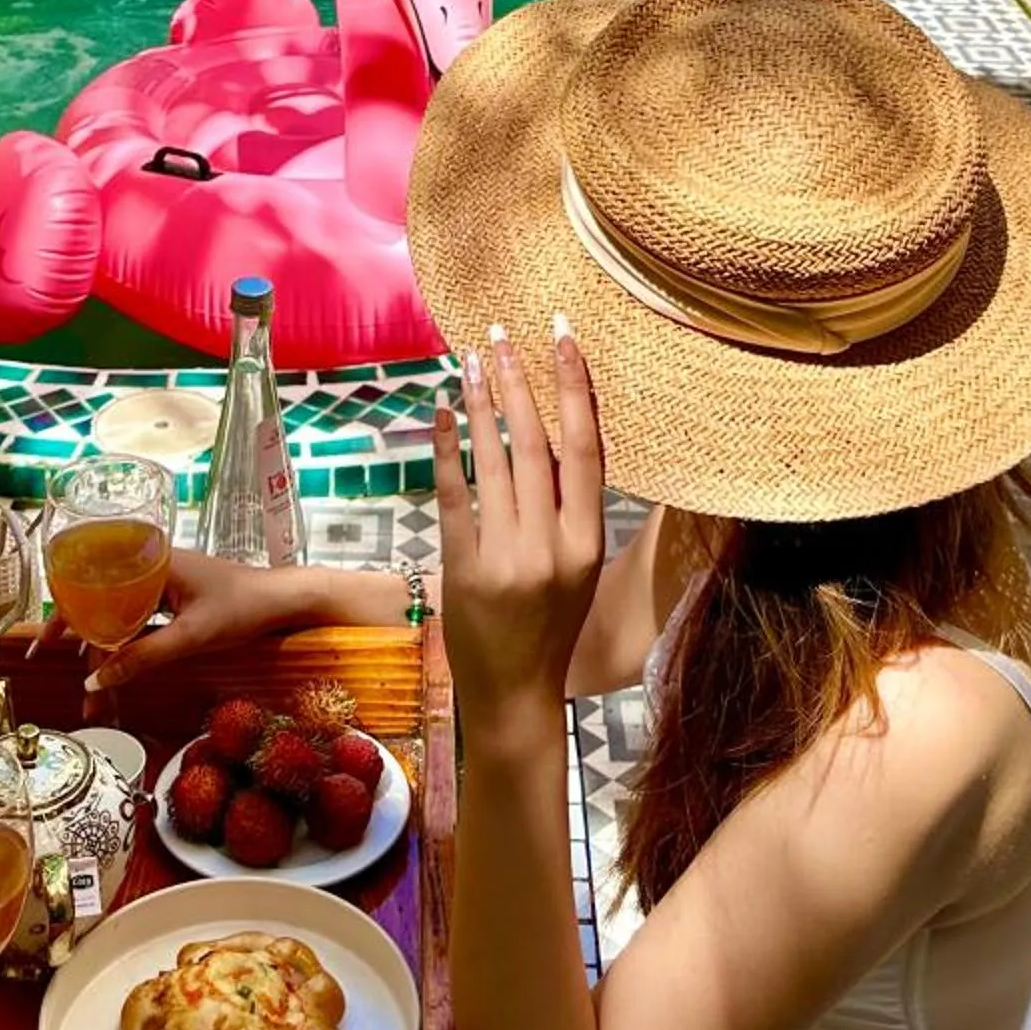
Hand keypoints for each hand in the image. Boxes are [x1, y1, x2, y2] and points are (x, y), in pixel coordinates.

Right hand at [42, 546, 288, 702]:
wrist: (285, 600)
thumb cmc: (244, 607)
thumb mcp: (191, 636)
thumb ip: (143, 657)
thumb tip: (96, 682)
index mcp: (151, 562)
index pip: (92, 585)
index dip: (64, 615)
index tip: (44, 646)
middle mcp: (151, 567)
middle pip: (103, 606)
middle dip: (85, 649)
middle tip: (75, 689)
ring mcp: (162, 583)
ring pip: (120, 619)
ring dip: (107, 655)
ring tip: (98, 697)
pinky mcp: (174, 599)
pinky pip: (138, 622)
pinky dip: (126, 648)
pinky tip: (117, 672)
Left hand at [435, 325, 605, 747]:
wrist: (516, 695)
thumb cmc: (551, 624)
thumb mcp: (579, 566)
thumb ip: (571, 506)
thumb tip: (559, 432)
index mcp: (589, 541)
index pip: (588, 449)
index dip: (576, 389)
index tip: (565, 340)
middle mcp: (551, 545)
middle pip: (536, 443)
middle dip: (519, 381)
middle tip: (504, 333)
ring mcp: (506, 557)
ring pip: (494, 460)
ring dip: (482, 403)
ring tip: (472, 358)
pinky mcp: (463, 567)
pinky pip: (455, 494)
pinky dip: (447, 449)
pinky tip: (441, 413)